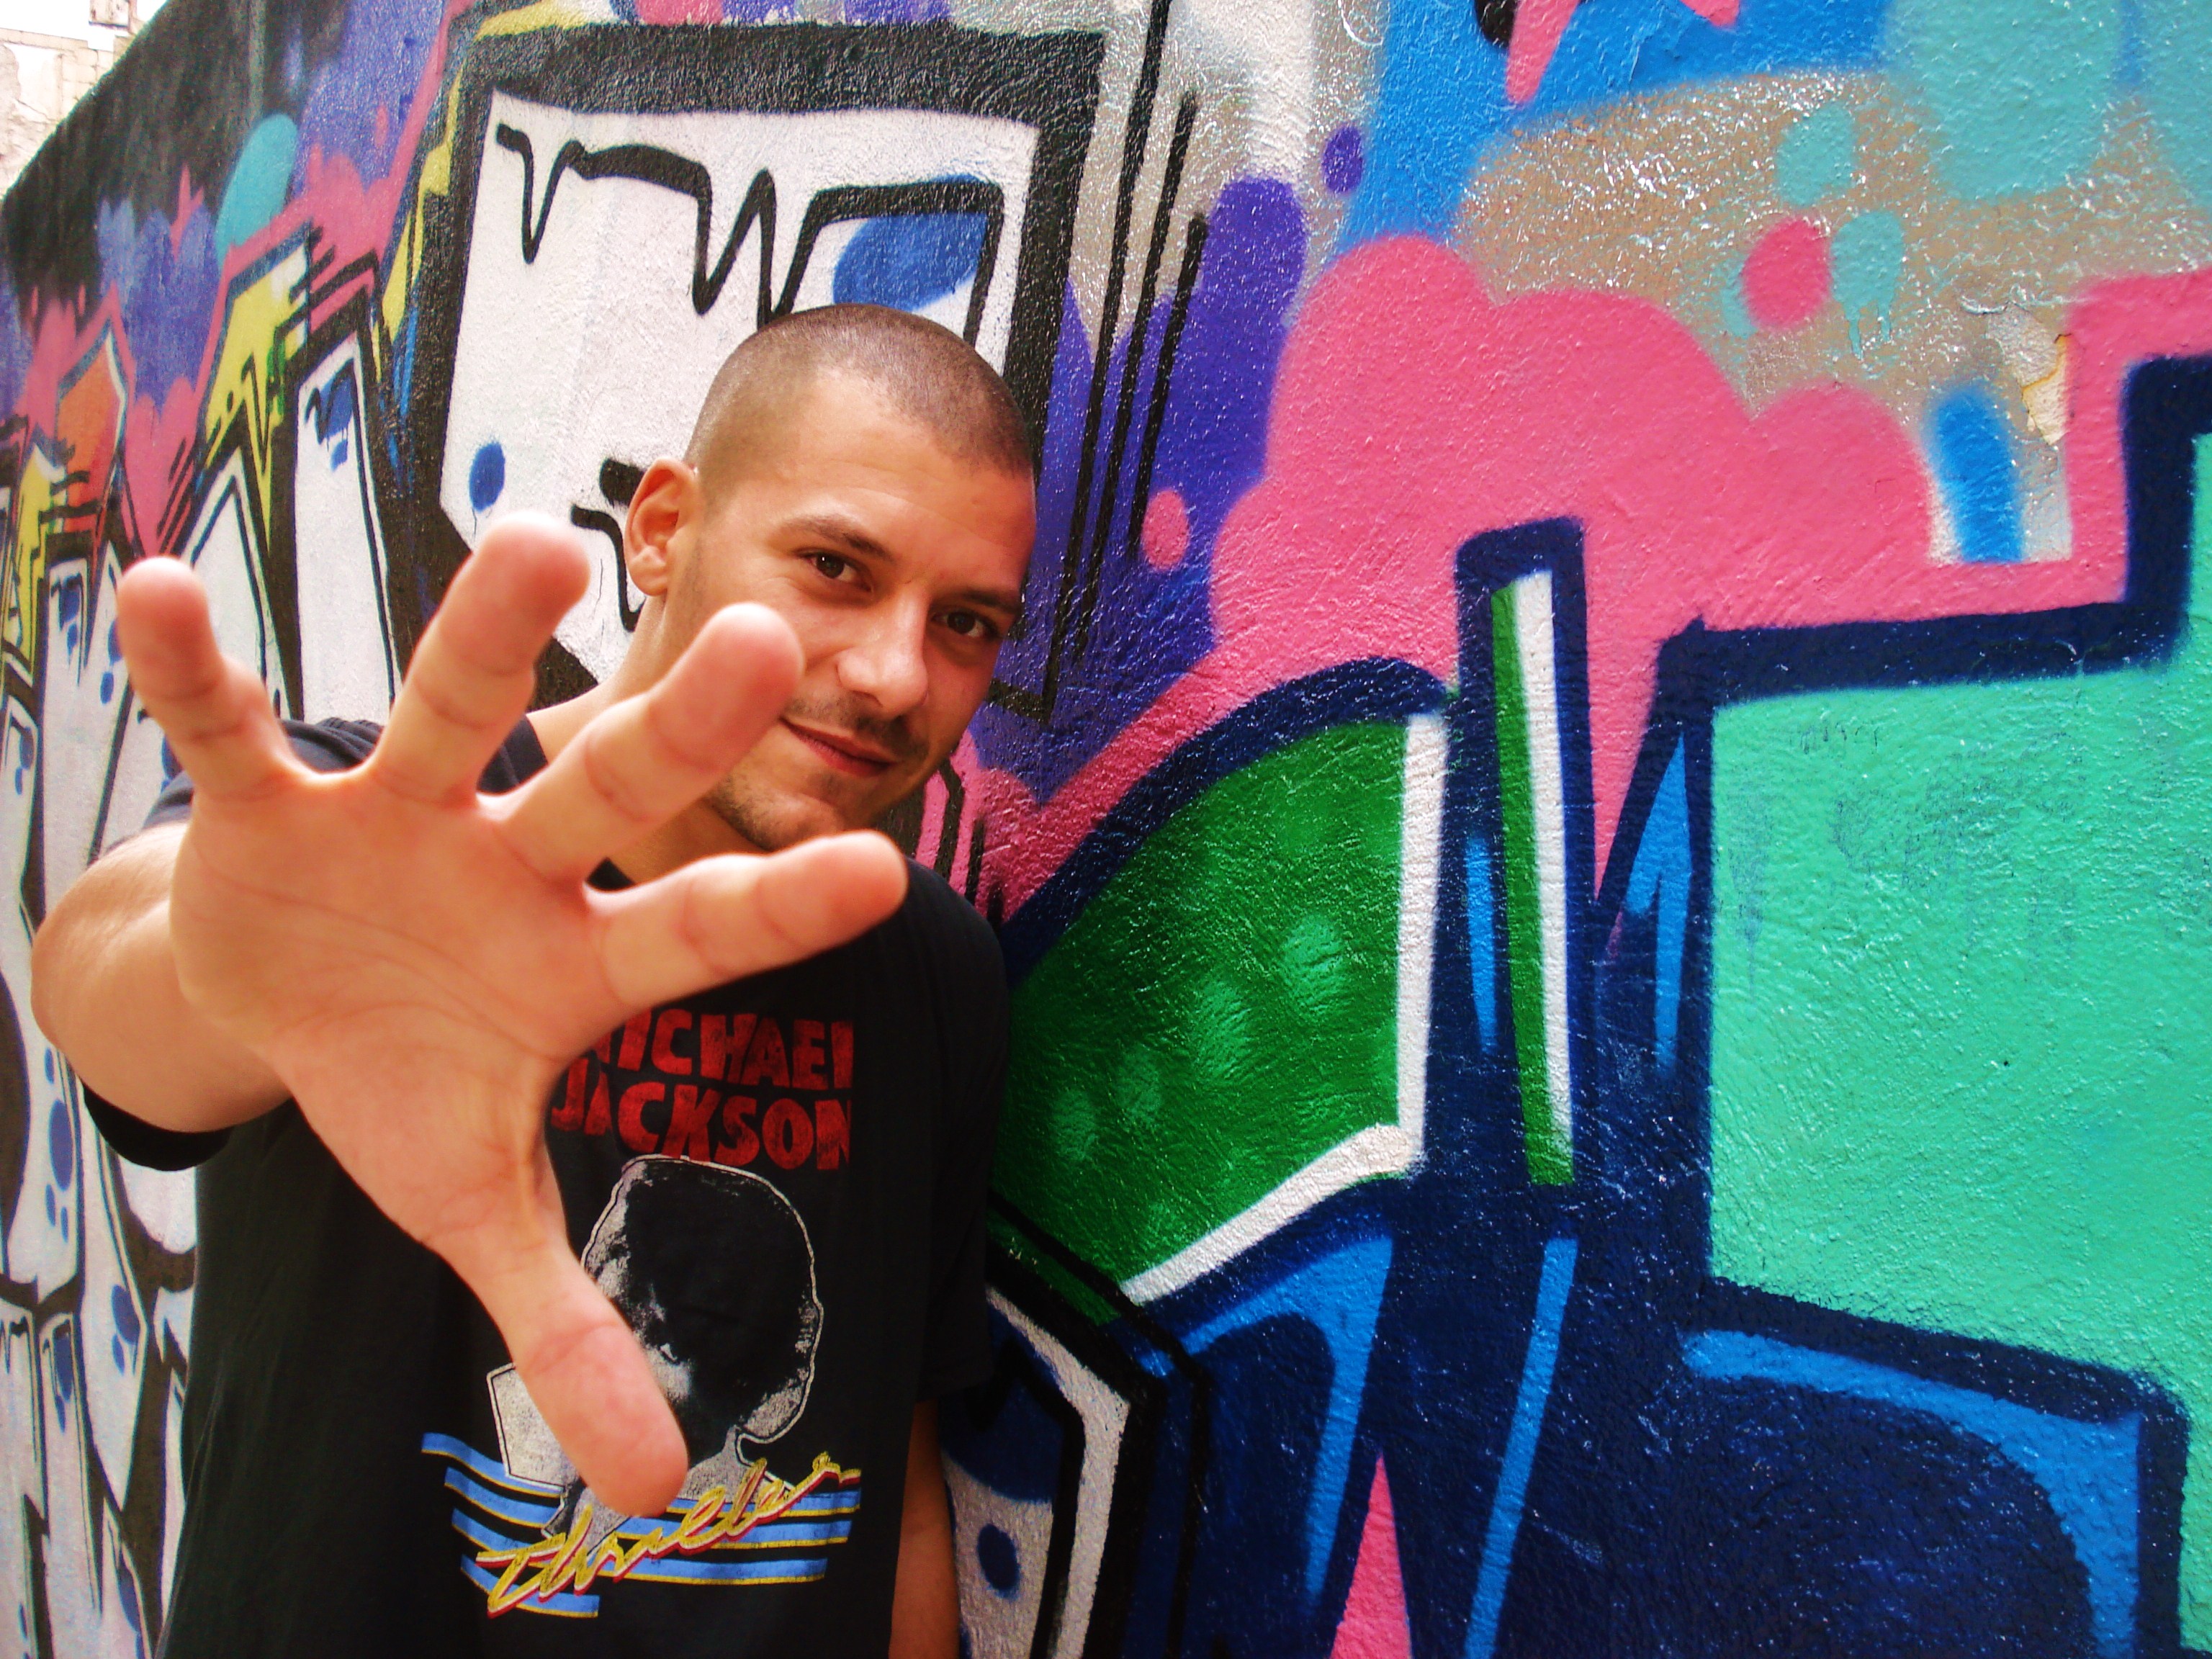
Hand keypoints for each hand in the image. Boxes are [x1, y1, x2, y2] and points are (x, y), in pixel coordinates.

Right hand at [113, 514, 907, 1516]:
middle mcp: (509, 866)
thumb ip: (565, 1327)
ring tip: (534, 548)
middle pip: (606, 790)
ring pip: (449, 718)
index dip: (779, 909)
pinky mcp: (269, 805)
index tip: (885, 868)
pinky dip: (195, 674)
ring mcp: (392, 820)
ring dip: (484, 644)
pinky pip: (229, 734)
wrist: (272, 1007)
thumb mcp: (472, 1210)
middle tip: (765, 646)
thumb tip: (663, 1487)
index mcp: (577, 964)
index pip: (699, 933)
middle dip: (677, 731)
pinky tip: (156, 592)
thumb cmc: (402, 1085)